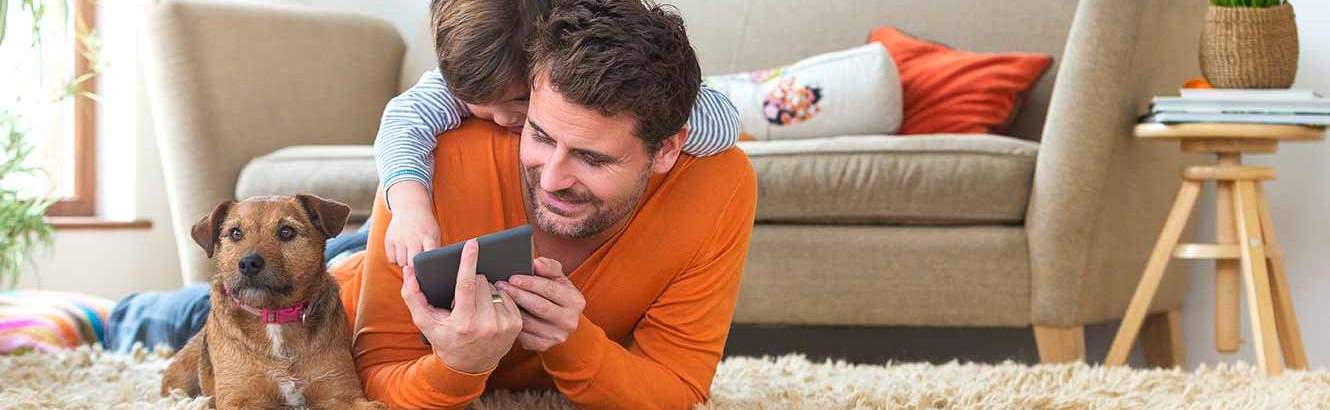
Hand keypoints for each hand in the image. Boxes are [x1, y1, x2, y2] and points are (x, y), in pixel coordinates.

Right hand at [385, 182, 439, 267]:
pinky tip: (401, 250)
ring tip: (410, 254)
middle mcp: (413, 237)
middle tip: (418, 264)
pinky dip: (396, 258)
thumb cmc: (426, 227)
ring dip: (405, 262)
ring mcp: (399, 238)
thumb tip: (435, 270)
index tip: (427, 269)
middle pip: (412, 262)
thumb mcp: (435, 235)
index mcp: (428, 236)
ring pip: (401, 262)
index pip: (429, 253)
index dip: (428, 263)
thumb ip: (434, 250)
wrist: (410, 209)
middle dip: (415, 267)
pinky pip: (391, 259)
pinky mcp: (389, 239)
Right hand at [400, 239, 522, 373]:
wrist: (469, 366)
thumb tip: (408, 270)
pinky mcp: (516, 325)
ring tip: (476, 308)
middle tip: (464, 299)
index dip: (468, 261)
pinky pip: (507, 295)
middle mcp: (486, 325)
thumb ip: (413, 295)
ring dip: (485, 291)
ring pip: (495, 287)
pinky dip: (497, 298)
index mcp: (463, 323)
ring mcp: (504, 326)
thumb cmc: (444, 339)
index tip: (472, 243)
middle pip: (481, 281)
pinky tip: (489, 310)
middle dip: (472, 282)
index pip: (466, 285)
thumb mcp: (425, 321)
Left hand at [497, 258, 584, 351]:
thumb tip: (536, 263)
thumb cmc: (554, 294)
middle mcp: (570, 321)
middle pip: (539, 307)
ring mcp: (557, 336)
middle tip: (500, 286)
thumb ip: (549, 267)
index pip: (551, 289)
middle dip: (518, 295)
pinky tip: (502, 314)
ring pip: (529, 322)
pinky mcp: (544, 346)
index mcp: (576, 301)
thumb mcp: (557, 278)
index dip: (530, 283)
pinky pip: (523, 335)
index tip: (512, 277)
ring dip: (511, 309)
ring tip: (497, 297)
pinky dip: (511, 324)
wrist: (560, 321)